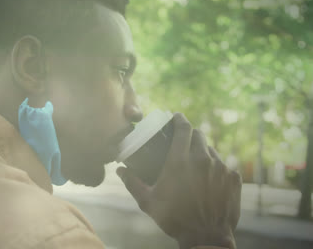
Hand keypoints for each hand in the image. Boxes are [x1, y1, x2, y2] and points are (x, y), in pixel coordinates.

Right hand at [117, 113, 240, 248]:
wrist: (206, 237)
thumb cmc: (174, 219)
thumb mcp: (147, 201)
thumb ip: (132, 183)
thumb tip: (120, 170)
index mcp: (179, 161)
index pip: (183, 128)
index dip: (179, 119)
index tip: (175, 117)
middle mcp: (202, 160)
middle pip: (198, 135)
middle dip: (190, 135)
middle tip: (182, 142)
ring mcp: (221, 168)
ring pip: (211, 151)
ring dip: (202, 154)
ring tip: (195, 166)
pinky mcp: (234, 178)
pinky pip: (224, 166)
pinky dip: (215, 169)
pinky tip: (208, 182)